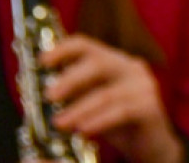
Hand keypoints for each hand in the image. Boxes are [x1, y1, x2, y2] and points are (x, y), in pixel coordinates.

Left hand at [41, 34, 182, 162]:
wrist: (149, 144)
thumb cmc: (116, 122)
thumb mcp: (89, 103)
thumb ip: (71, 94)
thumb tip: (38, 89)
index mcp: (113, 61)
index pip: (87, 45)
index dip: (63, 49)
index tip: (42, 61)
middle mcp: (130, 67)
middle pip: (99, 63)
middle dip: (71, 79)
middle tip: (50, 95)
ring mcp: (143, 85)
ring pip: (107, 93)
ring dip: (79, 109)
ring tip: (59, 124)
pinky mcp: (150, 106)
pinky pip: (122, 111)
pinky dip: (100, 121)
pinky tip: (84, 131)